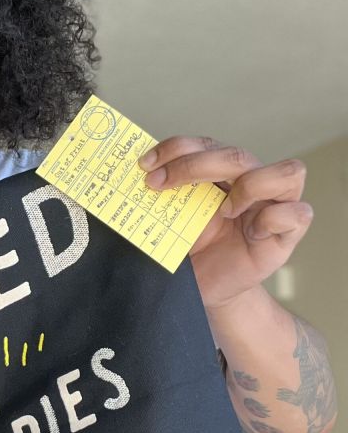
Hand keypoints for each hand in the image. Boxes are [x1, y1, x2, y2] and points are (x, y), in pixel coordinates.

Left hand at [139, 137, 311, 308]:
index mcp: (222, 173)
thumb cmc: (193, 253)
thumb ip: (164, 198)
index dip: (176, 148)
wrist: (207, 288)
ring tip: (225, 211)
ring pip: (288, 171)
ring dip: (251, 186)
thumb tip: (132, 179)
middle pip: (238, 154)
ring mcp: (274, 206)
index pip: (206, 144)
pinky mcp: (288, 234)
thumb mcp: (172, 222)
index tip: (145, 166)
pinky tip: (252, 233)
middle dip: (194, 164)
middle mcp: (250, 181)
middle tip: (159, 184)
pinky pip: (299, 213)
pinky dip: (273, 218)